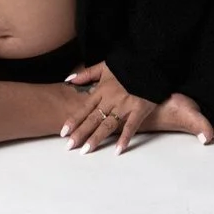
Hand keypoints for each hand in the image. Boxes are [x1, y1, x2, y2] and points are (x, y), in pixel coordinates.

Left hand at [59, 62, 213, 154]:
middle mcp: (111, 99)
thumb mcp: (105, 66)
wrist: (150, 63)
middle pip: (93, 119)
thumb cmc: (127, 66)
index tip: (64, 132)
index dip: (74, 120)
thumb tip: (68, 79)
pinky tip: (118, 150)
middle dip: (80, 133)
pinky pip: (131, 126)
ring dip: (96, 138)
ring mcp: (125, 105)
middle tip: (69, 146)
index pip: (84, 108)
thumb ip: (86, 74)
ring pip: (108, 124)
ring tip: (86, 150)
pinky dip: (125, 138)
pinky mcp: (139, 109)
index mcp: (102, 90)